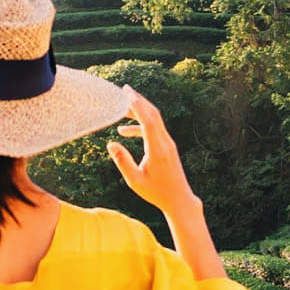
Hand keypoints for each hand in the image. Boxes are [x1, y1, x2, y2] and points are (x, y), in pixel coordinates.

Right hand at [107, 92, 195, 213]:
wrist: (178, 199)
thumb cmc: (156, 192)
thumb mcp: (134, 180)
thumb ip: (123, 161)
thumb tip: (110, 144)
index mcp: (157, 150)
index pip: (148, 121)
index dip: (137, 105)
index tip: (126, 93)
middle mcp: (165, 143)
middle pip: (153, 114)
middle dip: (139, 101)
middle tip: (124, 90)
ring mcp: (168, 143)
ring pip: (154, 120)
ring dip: (139, 111)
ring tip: (120, 109)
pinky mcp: (167, 146)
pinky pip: (154, 129)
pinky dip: (140, 125)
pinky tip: (124, 131)